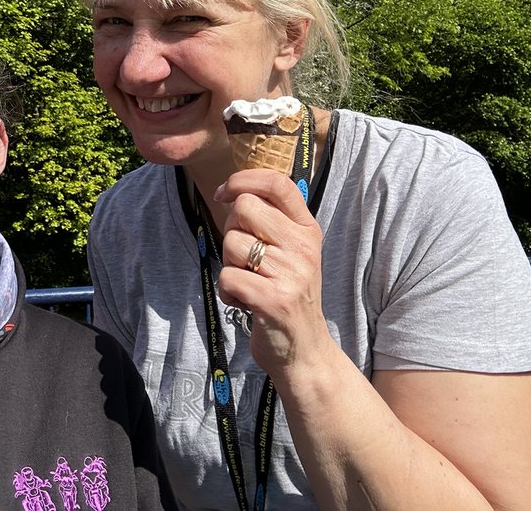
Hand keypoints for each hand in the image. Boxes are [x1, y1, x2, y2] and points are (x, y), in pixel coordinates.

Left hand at [213, 169, 331, 378]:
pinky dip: (227, 292)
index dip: (243, 179)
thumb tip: (234, 188)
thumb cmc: (287, 294)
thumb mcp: (291, 252)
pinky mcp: (273, 300)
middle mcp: (303, 247)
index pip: (278, 183)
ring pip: (231, 243)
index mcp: (307, 229)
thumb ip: (271, 220)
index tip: (223, 193)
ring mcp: (291, 273)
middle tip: (244, 257)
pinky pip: (227, 276)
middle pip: (244, 208)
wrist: (304, 351)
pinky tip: (244, 302)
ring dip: (229, 264)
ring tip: (249, 283)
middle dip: (231, 229)